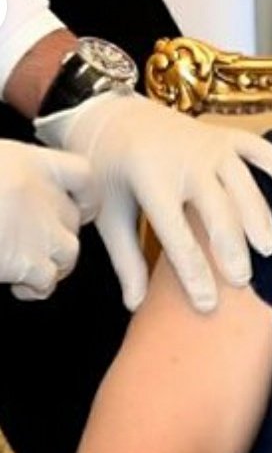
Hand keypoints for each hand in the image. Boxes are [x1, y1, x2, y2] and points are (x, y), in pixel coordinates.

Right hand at [0, 140, 96, 298]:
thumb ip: (9, 175)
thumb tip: (11, 194)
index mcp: (35, 163)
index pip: (82, 176)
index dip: (83, 195)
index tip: (77, 207)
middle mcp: (46, 195)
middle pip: (72, 219)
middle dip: (56, 234)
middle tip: (30, 245)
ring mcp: (42, 230)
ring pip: (69, 254)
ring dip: (53, 264)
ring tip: (26, 268)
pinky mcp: (30, 263)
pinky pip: (47, 283)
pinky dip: (36, 289)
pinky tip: (17, 287)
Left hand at [36, 92, 271, 311]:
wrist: (111, 116)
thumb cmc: (108, 171)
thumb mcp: (109, 215)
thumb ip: (126, 259)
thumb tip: (136, 305)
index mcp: (150, 180)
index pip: (177, 236)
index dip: (194, 272)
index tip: (208, 304)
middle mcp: (183, 161)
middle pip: (217, 210)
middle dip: (231, 247)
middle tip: (243, 281)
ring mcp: (206, 145)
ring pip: (242, 183)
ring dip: (258, 215)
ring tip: (269, 249)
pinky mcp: (221, 135)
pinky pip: (254, 146)